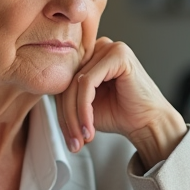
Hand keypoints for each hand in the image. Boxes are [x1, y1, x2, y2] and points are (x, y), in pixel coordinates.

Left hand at [55, 37, 186, 165]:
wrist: (149, 124)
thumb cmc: (121, 114)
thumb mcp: (86, 106)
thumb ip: (67, 96)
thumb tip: (40, 97)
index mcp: (91, 56)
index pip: (64, 80)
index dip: (62, 111)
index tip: (68, 138)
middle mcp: (99, 48)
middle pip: (67, 82)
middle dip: (67, 117)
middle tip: (73, 142)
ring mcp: (109, 48)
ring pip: (75, 84)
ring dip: (74, 117)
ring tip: (82, 138)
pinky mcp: (118, 54)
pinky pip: (87, 83)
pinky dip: (84, 109)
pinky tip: (90, 128)